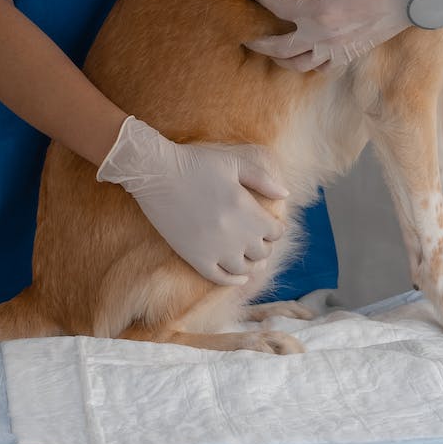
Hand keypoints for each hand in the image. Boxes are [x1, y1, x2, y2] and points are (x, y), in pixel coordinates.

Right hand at [96, 116, 288, 285]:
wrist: (157, 173)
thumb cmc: (196, 163)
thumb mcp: (234, 163)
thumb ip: (263, 179)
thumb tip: (285, 194)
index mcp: (246, 210)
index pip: (275, 232)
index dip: (277, 229)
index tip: (272, 225)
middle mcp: (234, 234)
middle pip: (262, 252)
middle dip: (266, 245)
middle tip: (260, 238)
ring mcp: (214, 249)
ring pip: (244, 269)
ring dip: (252, 264)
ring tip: (252, 258)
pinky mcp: (195, 257)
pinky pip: (219, 278)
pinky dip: (233, 280)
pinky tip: (239, 277)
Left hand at [245, 0, 442, 72]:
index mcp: (319, 13)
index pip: (279, 9)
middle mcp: (324, 37)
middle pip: (280, 48)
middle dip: (259, 43)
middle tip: (247, 37)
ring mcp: (337, 50)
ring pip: (299, 65)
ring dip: (280, 59)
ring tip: (270, 51)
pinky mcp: (350, 55)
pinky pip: (322, 68)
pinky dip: (308, 65)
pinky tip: (303, 56)